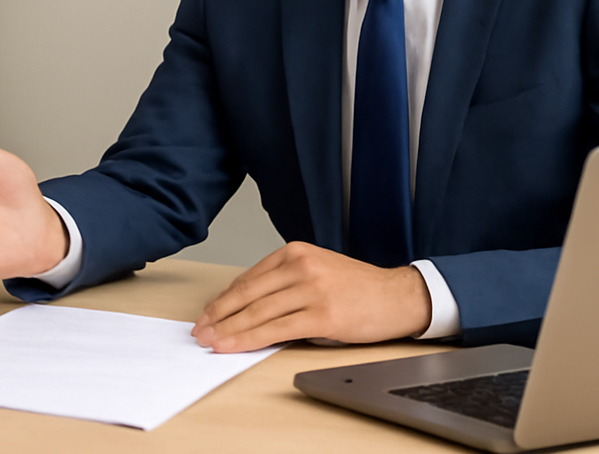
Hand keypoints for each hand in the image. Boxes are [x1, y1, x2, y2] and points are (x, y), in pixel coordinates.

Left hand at [192, 241, 431, 352]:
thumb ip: (282, 283)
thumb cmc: (357, 287)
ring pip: (258, 313)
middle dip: (218, 316)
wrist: (398, 296)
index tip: (207, 314)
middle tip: (200, 331)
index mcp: (294, 252)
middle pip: (247, 294)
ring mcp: (311, 289)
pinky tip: (236, 346)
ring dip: (229, 331)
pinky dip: (251, 339)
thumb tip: (244, 307)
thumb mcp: (316, 271)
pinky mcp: (323, 315)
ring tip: (211, 342)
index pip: (247, 278)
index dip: (222, 300)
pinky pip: (278, 330)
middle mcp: (300, 266)